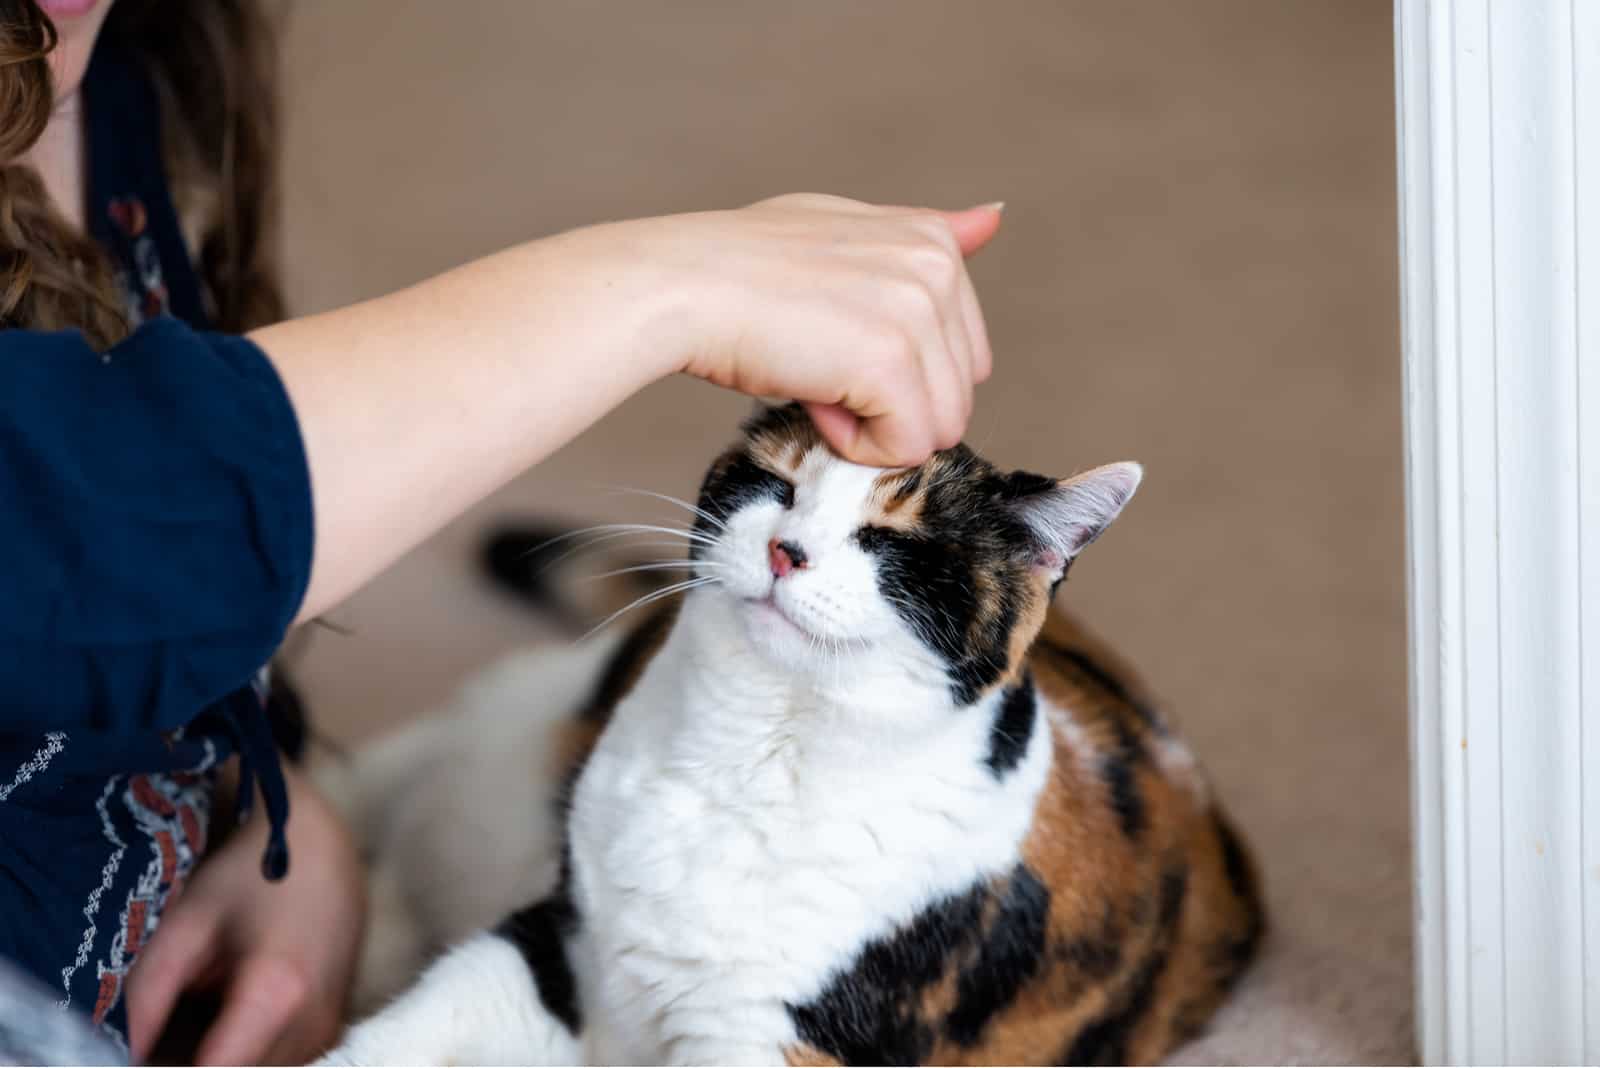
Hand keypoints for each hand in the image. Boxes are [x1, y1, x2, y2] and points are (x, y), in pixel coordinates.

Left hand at [126, 764, 365, 1064]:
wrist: (321, 840)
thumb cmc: (249, 872)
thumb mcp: (187, 924)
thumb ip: (145, 997)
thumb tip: (115, 1055)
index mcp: (275, 995)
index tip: (144, 1050)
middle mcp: (311, 1022)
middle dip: (192, 1063)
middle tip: (163, 1031)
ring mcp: (326, 1027)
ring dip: (222, 1058)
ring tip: (197, 1017)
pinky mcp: (331, 1026)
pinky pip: (281, 1060)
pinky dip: (248, 1052)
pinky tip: (228, 1016)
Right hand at [597, 193, 1002, 465]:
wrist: (677, 286)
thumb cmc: (737, 264)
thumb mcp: (838, 228)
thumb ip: (917, 233)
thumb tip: (993, 218)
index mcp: (932, 240)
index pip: (960, 355)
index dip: (891, 369)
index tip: (828, 339)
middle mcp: (938, 267)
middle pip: (956, 395)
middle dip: (886, 401)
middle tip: (815, 358)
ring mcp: (918, 312)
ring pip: (936, 428)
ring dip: (868, 425)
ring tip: (810, 373)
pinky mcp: (892, 363)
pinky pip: (903, 448)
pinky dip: (851, 444)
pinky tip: (808, 395)